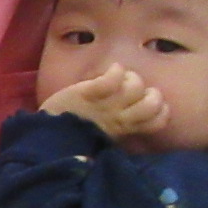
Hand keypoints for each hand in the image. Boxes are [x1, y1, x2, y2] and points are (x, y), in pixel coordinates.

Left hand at [41, 63, 170, 139]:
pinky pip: (112, 79)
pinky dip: (114, 71)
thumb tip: (136, 107)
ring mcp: (105, 105)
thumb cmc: (76, 132)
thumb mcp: (106, 133)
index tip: (146, 104)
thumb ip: (123, 123)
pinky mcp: (89, 93)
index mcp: (125, 129)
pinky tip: (108, 71)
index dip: (161, 109)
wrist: (46, 136)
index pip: (160, 120)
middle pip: (154, 103)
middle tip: (133, 90)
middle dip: (150, 92)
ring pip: (136, 88)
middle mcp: (120, 118)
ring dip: (130, 78)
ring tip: (118, 78)